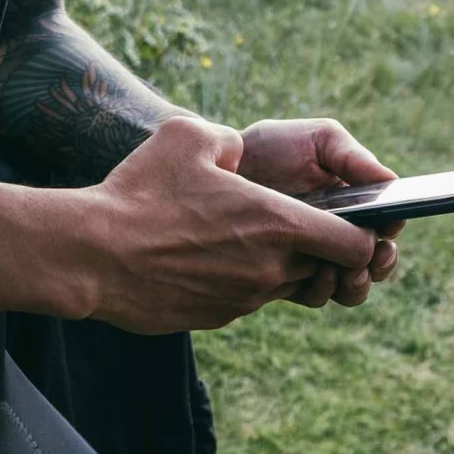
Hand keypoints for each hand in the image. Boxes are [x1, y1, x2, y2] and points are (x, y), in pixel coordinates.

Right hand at [76, 116, 380, 334]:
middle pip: (323, 269)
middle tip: (280, 222)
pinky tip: (198, 256)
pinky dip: (235, 279)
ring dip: (273, 263)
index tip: (348, 222)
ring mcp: (242, 299)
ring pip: (283, 285)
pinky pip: (243, 299)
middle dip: (315, 249)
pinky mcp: (214, 317)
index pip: (355, 246)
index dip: (361, 235)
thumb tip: (237, 151)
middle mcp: (269, 269)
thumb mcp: (184, 136)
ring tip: (230, 235)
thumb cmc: (139, 194)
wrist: (91, 255)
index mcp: (275, 224)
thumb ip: (228, 139)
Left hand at [237, 117, 402, 308]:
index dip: (391, 231)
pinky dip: (321, 289)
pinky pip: (314, 295)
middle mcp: (336, 236)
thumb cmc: (273, 149)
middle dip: (381, 264)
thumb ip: (353, 157)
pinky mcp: (286, 276)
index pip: (385, 227)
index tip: (386, 231)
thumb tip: (391, 182)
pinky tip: (313, 272)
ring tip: (344, 269)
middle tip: (372, 257)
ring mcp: (313, 258)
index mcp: (353, 205)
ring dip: (355, 282)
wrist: (221, 169)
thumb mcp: (317, 140)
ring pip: (349, 286)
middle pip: (375, 263)